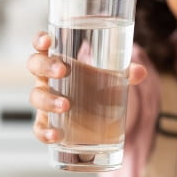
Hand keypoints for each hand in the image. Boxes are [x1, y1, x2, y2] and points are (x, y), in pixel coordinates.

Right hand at [27, 31, 147, 143]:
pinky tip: (55, 135)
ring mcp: (45, 101)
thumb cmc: (96, 88)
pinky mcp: (47, 123)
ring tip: (66, 104)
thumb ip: (126, 73)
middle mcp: (47, 79)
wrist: (94, 117)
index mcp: (58, 61)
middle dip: (46, 66)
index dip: (40, 40)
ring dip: (48, 100)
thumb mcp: (111, 77)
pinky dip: (44, 132)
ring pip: (36, 97)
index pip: (42, 46)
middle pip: (35, 66)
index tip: (48, 41)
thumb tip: (141, 72)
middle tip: (63, 70)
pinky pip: (39, 128)